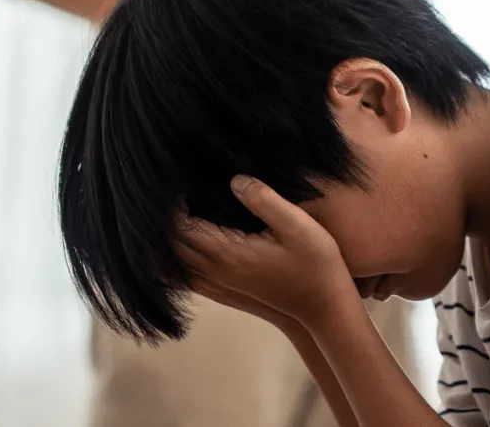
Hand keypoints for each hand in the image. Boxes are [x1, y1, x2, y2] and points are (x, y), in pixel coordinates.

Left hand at [177, 176, 357, 324]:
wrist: (324, 308)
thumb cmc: (316, 265)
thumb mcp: (298, 226)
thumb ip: (264, 200)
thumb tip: (234, 180)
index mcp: (228, 253)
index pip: (181, 226)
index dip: (173, 204)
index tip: (181, 181)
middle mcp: (216, 271)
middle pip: (171, 245)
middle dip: (165, 220)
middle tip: (177, 192)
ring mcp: (218, 284)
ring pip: (175, 263)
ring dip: (169, 240)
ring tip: (179, 213)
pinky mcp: (224, 291)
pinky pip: (186, 276)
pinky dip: (178, 259)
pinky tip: (188, 241)